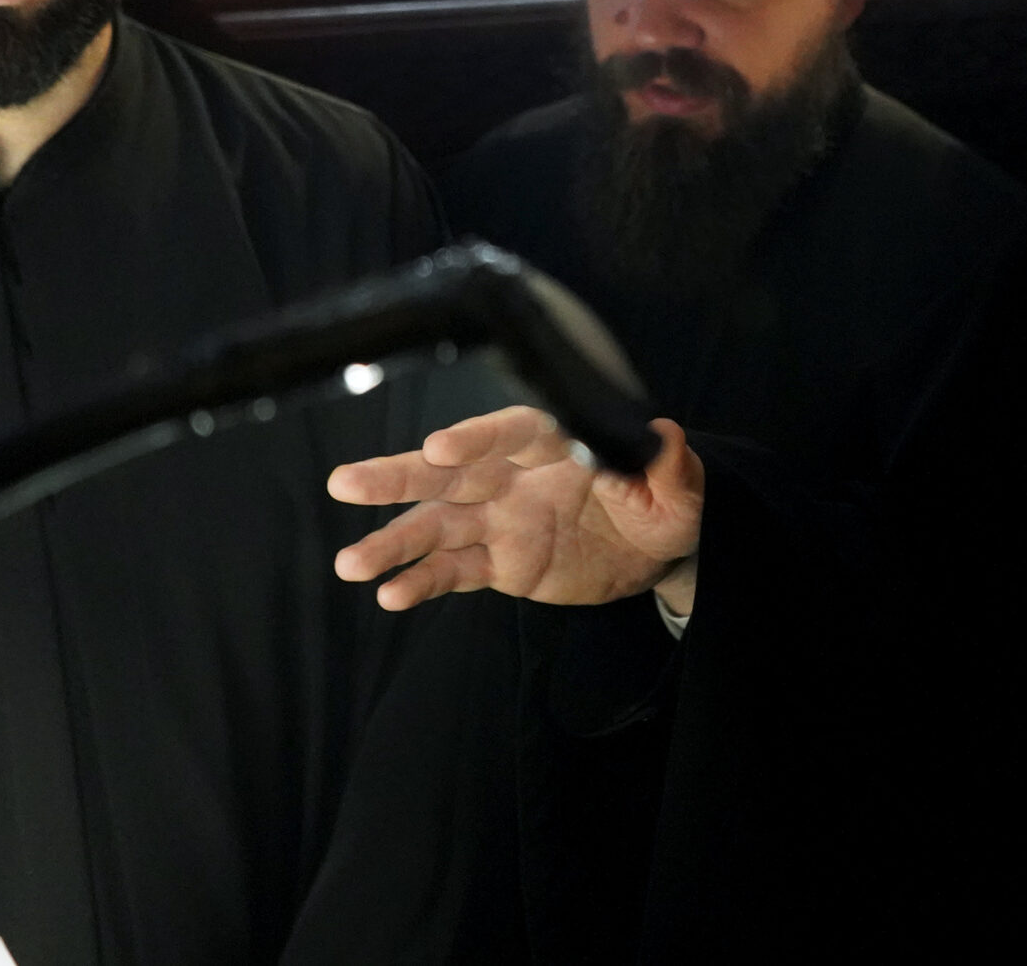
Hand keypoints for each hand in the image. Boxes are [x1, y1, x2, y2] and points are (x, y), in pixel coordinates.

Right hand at [329, 406, 705, 611]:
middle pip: (450, 472)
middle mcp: (515, 475)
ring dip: (393, 542)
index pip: (511, 433)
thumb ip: (667, 464)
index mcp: (555, 442)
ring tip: (351, 564)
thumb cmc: (667, 502)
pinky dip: (422, 581)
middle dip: (398, 476)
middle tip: (345, 482)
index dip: (475, 437)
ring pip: (437, 525)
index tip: (440, 447)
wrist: (657, 552)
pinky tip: (391, 593)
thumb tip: (664, 436)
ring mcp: (500, 519)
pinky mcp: (499, 562)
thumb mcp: (681, 486)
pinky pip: (454, 571)